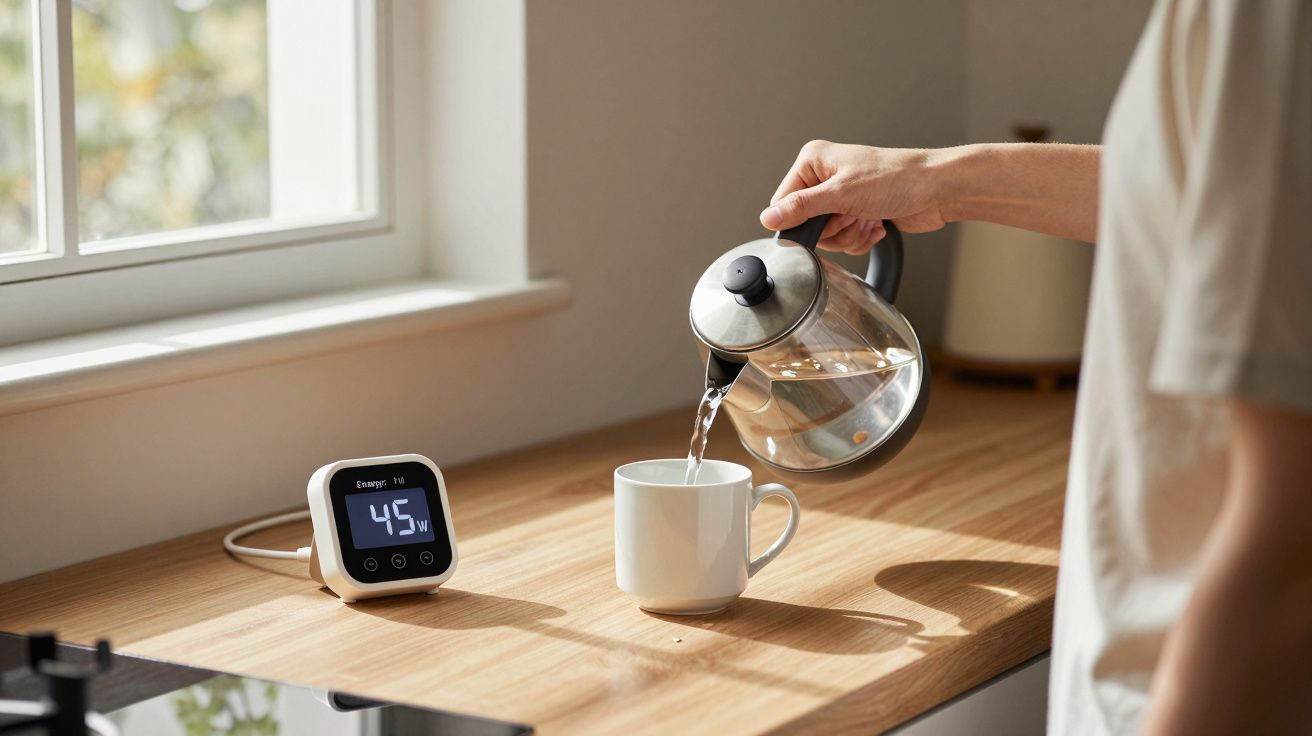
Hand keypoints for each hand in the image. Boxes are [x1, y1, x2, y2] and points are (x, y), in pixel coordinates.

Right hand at [760, 141, 947, 253]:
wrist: (938, 190)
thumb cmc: (899, 178)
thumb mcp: (842, 194)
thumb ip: (801, 208)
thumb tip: (769, 218)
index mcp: (814, 161)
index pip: (783, 201)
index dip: (801, 220)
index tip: (824, 220)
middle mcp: (826, 176)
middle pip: (806, 223)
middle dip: (833, 229)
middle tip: (852, 216)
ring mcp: (843, 195)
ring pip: (828, 235)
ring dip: (849, 235)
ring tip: (868, 218)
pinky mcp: (858, 212)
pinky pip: (846, 239)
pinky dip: (861, 237)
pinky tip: (876, 224)